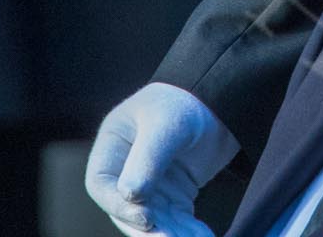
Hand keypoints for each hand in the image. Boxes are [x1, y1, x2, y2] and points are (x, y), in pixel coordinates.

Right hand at [85, 82, 239, 235]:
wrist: (220, 100)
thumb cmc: (184, 103)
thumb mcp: (166, 124)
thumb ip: (147, 158)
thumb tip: (129, 196)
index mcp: (113, 148)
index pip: (102, 185)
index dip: (118, 205)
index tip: (145, 216)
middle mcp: (126, 171)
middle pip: (127, 210)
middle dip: (147, 230)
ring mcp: (151, 186)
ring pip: (154, 221)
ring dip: (171, 235)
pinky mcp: (174, 196)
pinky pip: (177, 220)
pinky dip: (188, 231)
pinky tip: (203, 236)